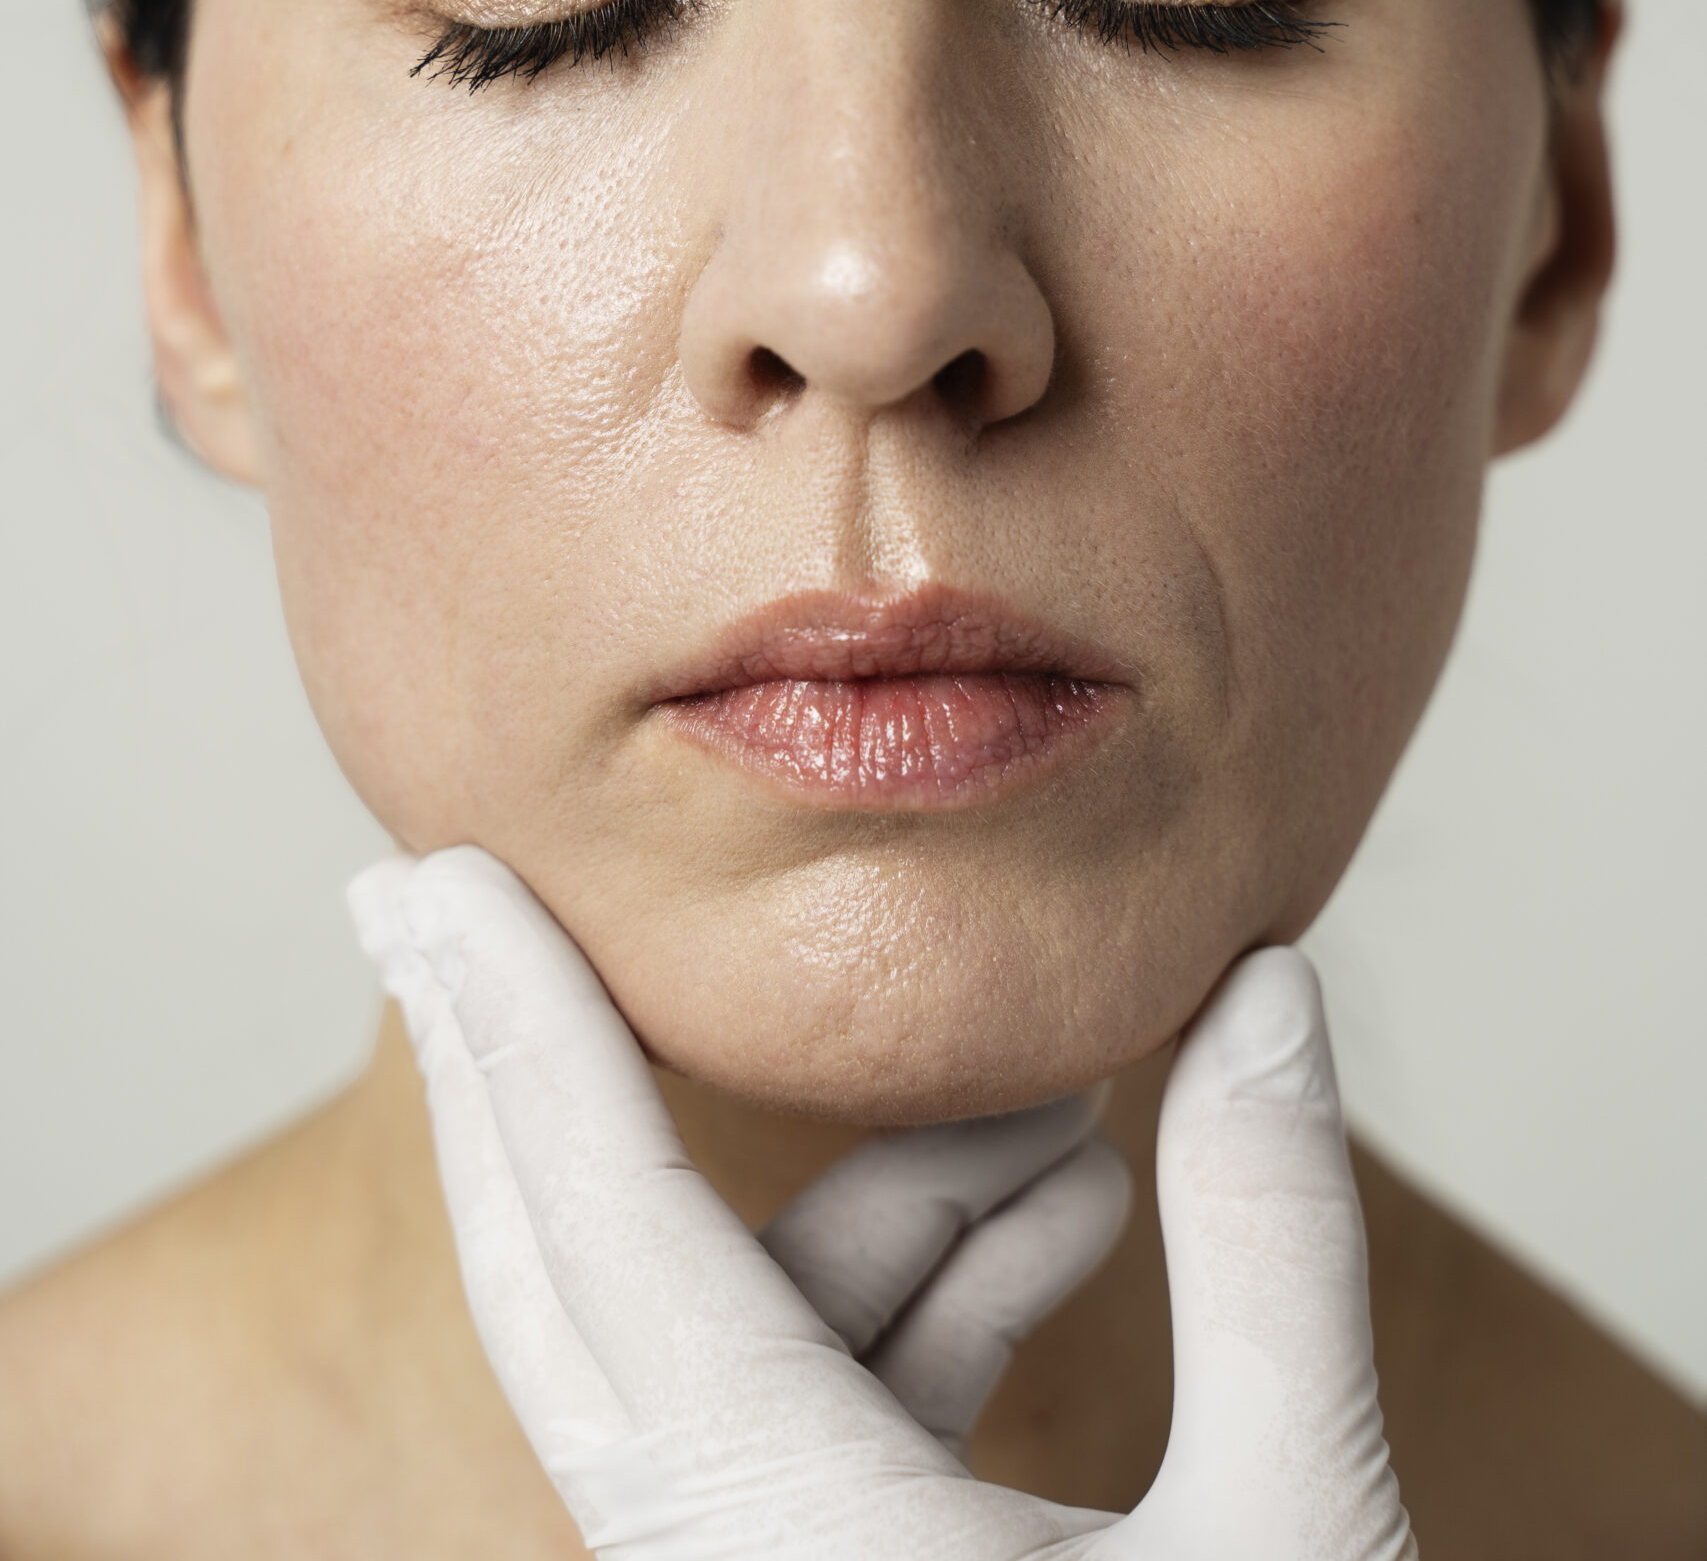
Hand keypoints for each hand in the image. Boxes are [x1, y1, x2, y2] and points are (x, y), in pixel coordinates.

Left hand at [351, 846, 1415, 1560]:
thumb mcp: (1286, 1538)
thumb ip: (1265, 1240)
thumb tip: (1271, 988)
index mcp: (780, 1539)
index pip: (601, 1225)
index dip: (509, 1030)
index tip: (422, 884)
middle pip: (567, 1268)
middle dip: (515, 1069)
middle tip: (442, 899)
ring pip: (746, 1327)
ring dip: (884, 1194)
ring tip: (1071, 1117)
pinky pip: (821, 1410)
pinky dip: (922, 1301)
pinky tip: (1071, 1219)